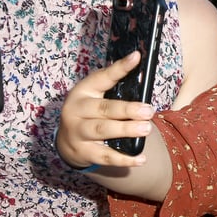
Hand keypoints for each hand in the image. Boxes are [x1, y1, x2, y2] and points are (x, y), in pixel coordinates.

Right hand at [55, 51, 153, 168]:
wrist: (68, 141)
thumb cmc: (90, 113)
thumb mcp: (96, 97)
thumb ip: (115, 90)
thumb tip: (144, 78)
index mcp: (83, 92)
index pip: (102, 77)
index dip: (119, 68)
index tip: (136, 57)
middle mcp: (76, 110)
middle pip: (104, 109)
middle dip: (128, 110)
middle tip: (149, 111)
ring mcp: (78, 132)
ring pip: (103, 130)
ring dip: (126, 130)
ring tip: (146, 128)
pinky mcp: (84, 152)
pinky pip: (106, 157)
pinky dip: (125, 159)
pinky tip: (141, 158)